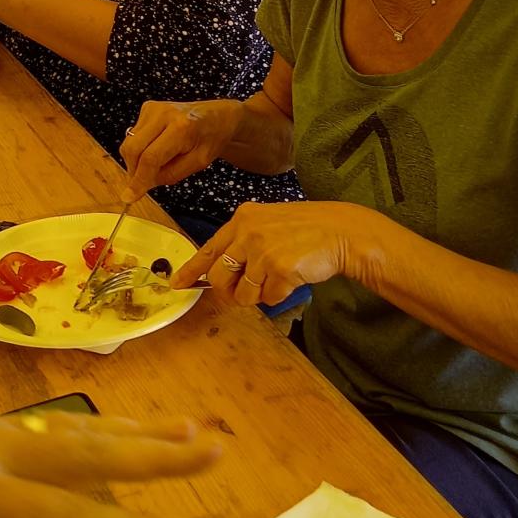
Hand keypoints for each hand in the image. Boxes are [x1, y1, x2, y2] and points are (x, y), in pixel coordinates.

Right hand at [122, 99, 232, 199]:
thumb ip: (169, 175)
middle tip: (143, 182)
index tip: (130, 196)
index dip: (138, 180)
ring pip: (129, 143)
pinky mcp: (147, 108)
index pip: (150, 158)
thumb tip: (142, 185)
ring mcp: (153, 108)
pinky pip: (132, 136)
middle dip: (134, 171)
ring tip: (159, 161)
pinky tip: (157, 147)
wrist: (216, 117)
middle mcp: (164, 114)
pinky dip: (140, 148)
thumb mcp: (198, 164)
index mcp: (181, 127)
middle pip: (133, 149)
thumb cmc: (211, 138)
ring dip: (137, 160)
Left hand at [174, 201, 379, 308]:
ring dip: (259, 294)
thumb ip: (244, 242)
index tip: (178, 284)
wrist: (339, 230)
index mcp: (242, 219)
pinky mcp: (278, 269)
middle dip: (231, 292)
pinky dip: (279, 295)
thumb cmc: (306, 229)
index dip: (191, 270)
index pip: (208, 249)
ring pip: (243, 293)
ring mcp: (262, 250)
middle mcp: (247, 232)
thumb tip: (222, 274)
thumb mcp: (268, 223)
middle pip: (220, 278)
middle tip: (248, 291)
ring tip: (278, 277)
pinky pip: (267, 298)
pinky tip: (292, 277)